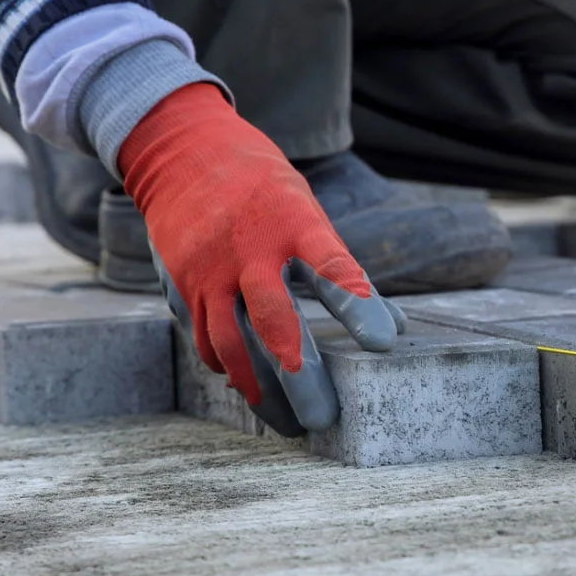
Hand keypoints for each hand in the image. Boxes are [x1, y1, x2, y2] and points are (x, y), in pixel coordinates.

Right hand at [118, 84, 401, 434]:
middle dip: (299, 372)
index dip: (357, 304)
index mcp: (291, 220)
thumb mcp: (307, 210)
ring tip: (287, 422)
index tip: (383, 343)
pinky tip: (248, 385)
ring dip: (260, 387)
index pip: (330, 265)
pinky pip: (203, 338)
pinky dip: (227, 367)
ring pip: (230, 342)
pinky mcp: (181, 283)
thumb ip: (342, 269)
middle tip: (324, 417)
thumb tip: (395, 328)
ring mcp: (208, 268)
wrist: (182, 152)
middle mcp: (248, 247)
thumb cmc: (263, 189)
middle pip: (273, 318)